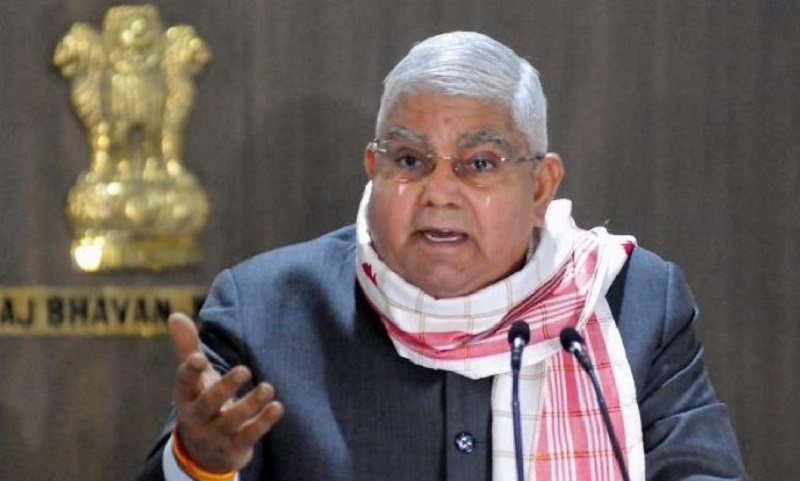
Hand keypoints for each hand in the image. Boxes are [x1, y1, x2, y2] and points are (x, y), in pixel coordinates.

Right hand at [169, 312, 283, 472]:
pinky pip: (249, 436)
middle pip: (209, 403)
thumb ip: (187, 347)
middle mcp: (199, 417)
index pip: (184, 383)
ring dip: (251, 404)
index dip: (190, 371)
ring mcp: (217, 434)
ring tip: (268, 388)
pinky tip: (277, 407)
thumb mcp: (193, 378)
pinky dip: (263, 423)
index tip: (199, 357)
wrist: (204, 452)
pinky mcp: (235, 446)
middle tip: (244, 370)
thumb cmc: (201, 402)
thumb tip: (175, 315)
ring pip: (232, 420)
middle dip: (225, 388)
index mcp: (187, 396)